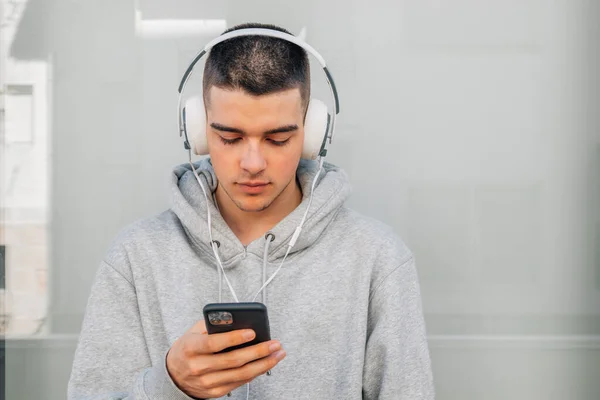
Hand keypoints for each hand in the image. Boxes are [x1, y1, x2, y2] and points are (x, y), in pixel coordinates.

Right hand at [166, 320, 285, 398]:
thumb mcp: (194, 331)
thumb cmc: (187, 349)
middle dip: (258, 351)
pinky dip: (255, 373)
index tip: (252, 332)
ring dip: (263, 364)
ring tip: (277, 354)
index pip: (214, 343)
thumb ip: (213, 324)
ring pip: (240, 374)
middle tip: (274, 343)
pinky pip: (239, 383)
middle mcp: (198, 367)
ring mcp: (207, 382)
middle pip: (233, 360)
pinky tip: (266, 364)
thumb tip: (237, 319)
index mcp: (191, 348)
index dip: (234, 338)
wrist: (174, 375)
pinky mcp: (215, 392)